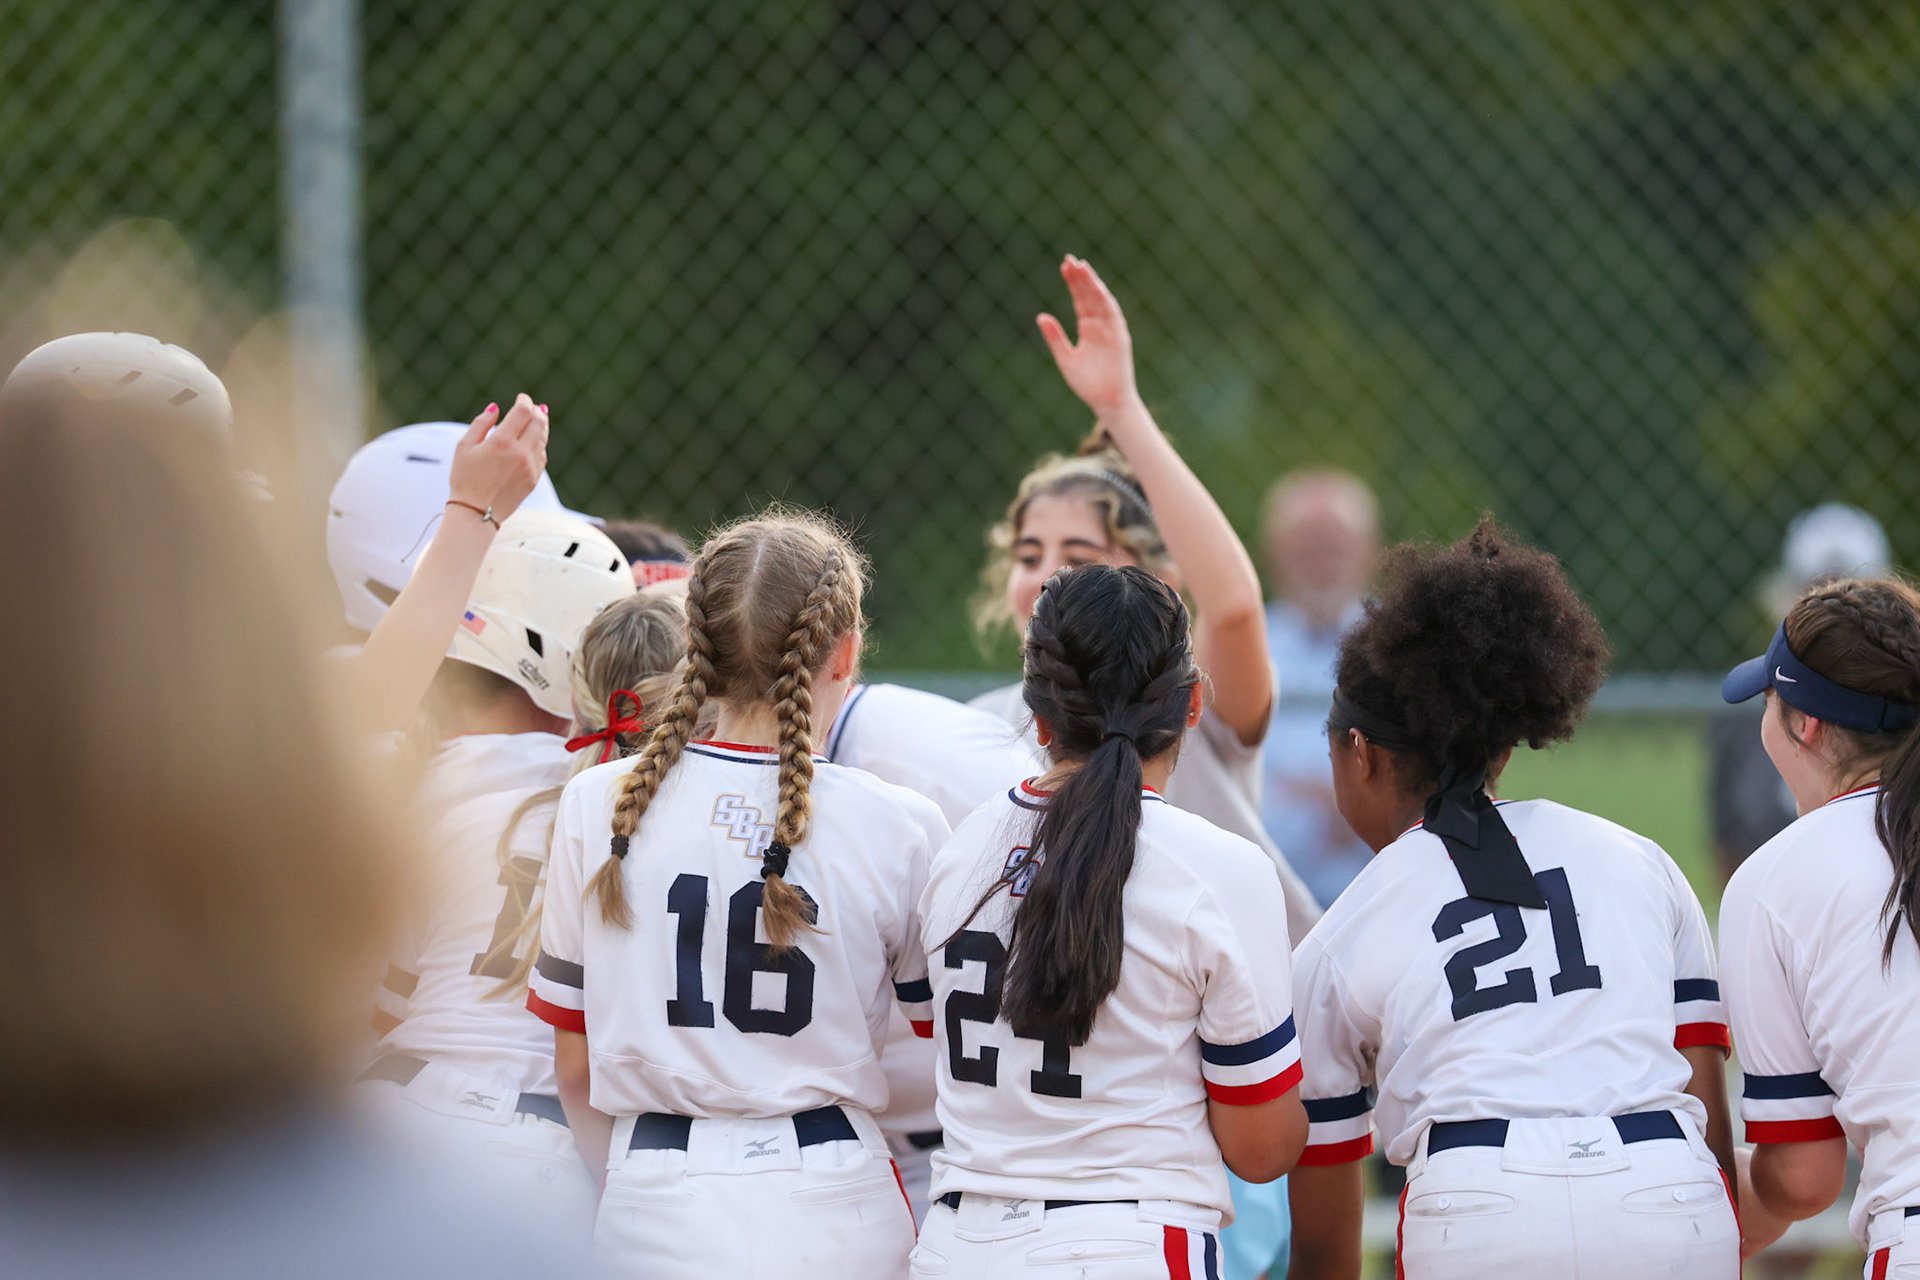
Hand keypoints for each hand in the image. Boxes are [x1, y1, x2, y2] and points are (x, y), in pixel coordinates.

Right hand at [449, 392, 548, 523]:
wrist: (476, 512)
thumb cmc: (464, 479)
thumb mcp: (464, 447)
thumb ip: (481, 424)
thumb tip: (495, 407)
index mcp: (502, 442)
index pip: (524, 411)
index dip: (525, 401)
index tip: (521, 398)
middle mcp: (520, 453)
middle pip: (539, 422)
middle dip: (537, 410)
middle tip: (532, 407)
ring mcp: (530, 467)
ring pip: (543, 438)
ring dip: (541, 426)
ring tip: (535, 419)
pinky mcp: (534, 479)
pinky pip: (542, 455)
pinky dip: (539, 444)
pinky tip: (533, 441)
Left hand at [1036, 255, 1140, 419]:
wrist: (1106, 401)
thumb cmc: (1087, 383)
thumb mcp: (1065, 358)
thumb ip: (1054, 337)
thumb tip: (1040, 316)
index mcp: (1088, 329)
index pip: (1080, 300)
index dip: (1073, 283)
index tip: (1064, 266)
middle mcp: (1100, 326)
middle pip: (1090, 296)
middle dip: (1081, 278)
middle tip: (1070, 259)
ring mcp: (1111, 330)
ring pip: (1101, 301)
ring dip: (1093, 284)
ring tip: (1082, 267)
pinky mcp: (1120, 338)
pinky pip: (1113, 316)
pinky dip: (1105, 301)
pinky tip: (1097, 288)